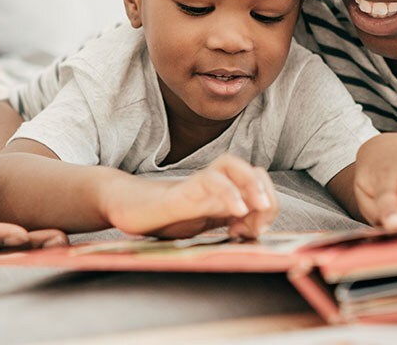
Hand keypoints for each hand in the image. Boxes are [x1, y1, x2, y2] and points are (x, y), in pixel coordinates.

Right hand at [100, 155, 277, 238]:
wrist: (128, 209)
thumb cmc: (167, 217)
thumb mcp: (207, 224)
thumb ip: (229, 225)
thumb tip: (255, 230)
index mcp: (223, 191)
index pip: (259, 184)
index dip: (268, 205)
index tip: (255, 231)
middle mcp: (213, 182)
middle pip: (253, 171)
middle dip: (266, 194)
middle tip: (258, 223)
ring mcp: (197, 183)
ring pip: (232, 165)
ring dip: (252, 184)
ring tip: (258, 207)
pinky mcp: (181, 192)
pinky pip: (208, 181)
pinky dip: (228, 193)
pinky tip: (236, 211)